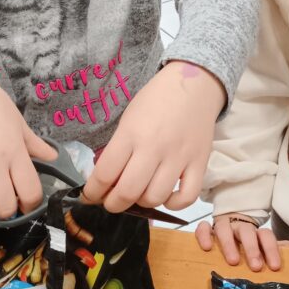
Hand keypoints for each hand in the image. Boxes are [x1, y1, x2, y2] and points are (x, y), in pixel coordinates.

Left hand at [82, 60, 225, 211]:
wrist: (194, 84)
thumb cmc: (156, 100)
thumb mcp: (128, 118)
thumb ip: (118, 148)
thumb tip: (106, 181)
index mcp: (131, 133)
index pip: (104, 174)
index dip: (91, 192)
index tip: (88, 196)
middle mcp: (154, 147)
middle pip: (128, 192)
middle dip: (112, 204)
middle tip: (111, 201)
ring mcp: (179, 157)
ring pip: (155, 198)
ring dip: (142, 203)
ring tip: (139, 194)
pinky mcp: (200, 163)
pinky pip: (187, 197)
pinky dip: (173, 204)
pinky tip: (165, 196)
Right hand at [196, 213, 288, 271]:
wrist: (230, 224)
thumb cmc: (249, 244)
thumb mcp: (263, 247)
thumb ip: (275, 248)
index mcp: (256, 232)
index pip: (266, 236)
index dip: (271, 250)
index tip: (275, 267)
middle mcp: (240, 227)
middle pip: (247, 232)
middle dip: (252, 249)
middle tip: (255, 266)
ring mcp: (223, 226)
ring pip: (224, 229)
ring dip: (229, 244)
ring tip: (233, 261)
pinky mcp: (208, 229)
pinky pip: (203, 227)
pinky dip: (204, 235)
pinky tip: (207, 247)